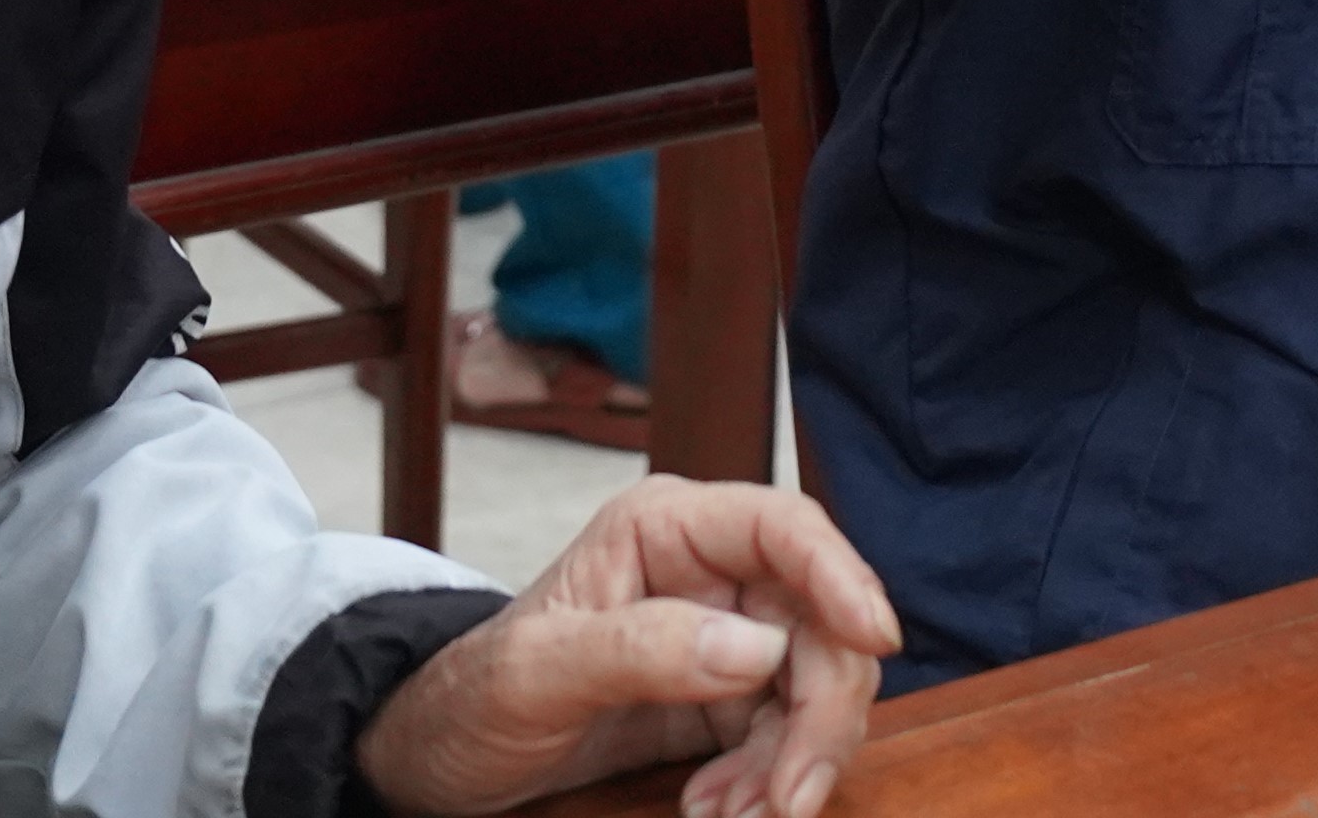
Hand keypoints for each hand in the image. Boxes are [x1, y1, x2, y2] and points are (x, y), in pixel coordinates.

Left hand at [354, 474, 899, 817]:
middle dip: (819, 714)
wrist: (442, 763)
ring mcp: (725, 637)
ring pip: (817, 686)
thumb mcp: (535, 674)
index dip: (843, 576)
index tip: (876, 639)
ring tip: (732, 816)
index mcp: (666, 529)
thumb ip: (641, 649)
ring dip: (793, 763)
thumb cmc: (470, 698)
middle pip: (822, 622)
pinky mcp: (727, 702)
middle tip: (788, 800)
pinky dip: (769, 784)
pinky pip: (786, 736)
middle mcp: (711, 573)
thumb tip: (755, 648)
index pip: (785, 529)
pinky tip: (721, 809)